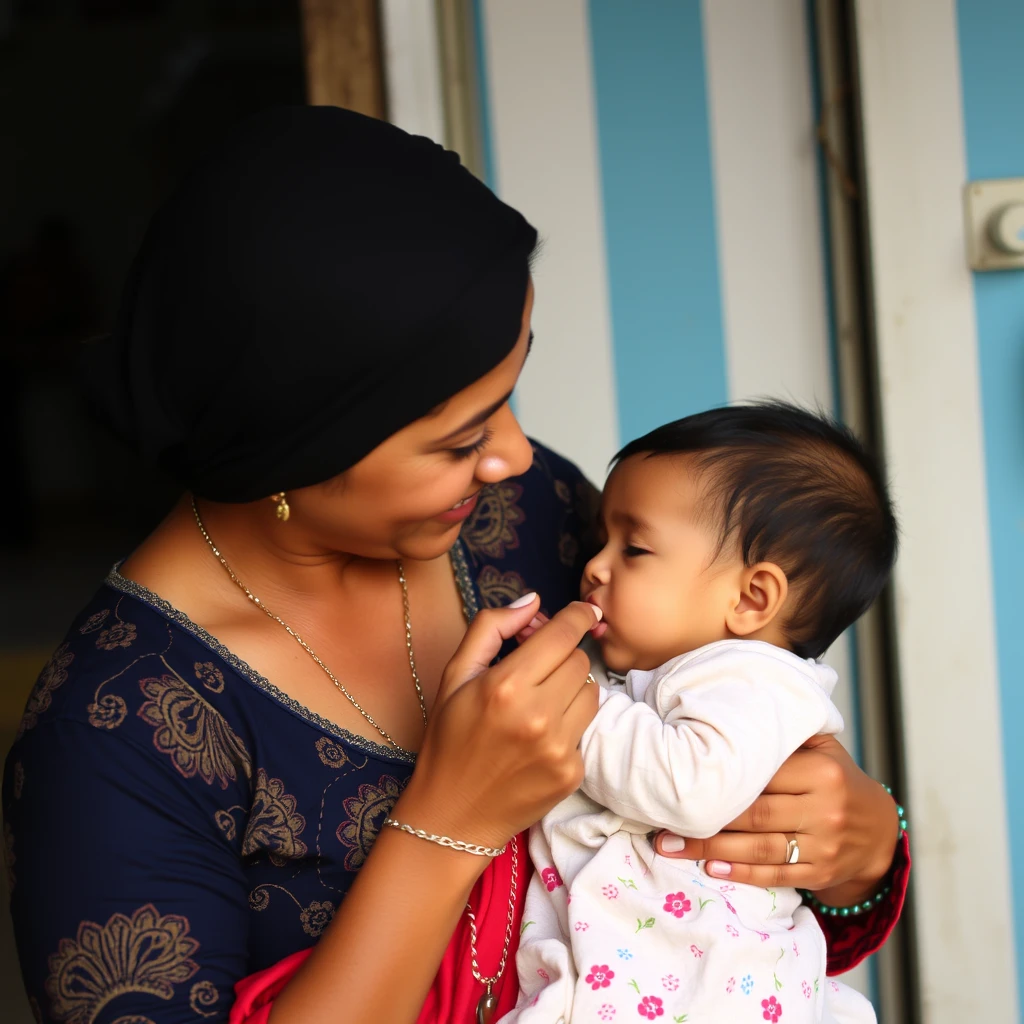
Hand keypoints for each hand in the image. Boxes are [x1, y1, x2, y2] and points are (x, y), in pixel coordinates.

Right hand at [397, 595, 600, 850]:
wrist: (452, 814)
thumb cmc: (449, 739)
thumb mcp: (455, 676)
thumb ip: (491, 628)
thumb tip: (533, 601)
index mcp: (506, 685)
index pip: (565, 634)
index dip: (578, 616)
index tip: (584, 611)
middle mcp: (537, 715)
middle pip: (580, 660)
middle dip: (563, 657)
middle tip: (539, 669)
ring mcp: (559, 748)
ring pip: (592, 692)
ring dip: (572, 689)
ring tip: (541, 704)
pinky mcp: (572, 773)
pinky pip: (586, 729)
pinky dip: (569, 726)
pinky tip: (540, 738)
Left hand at [654, 734, 899, 893]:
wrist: (879, 830)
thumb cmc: (835, 779)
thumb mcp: (823, 748)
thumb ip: (786, 733)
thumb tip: (732, 705)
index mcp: (822, 770)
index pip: (762, 775)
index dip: (721, 779)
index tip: (683, 778)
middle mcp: (824, 808)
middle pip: (754, 815)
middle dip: (705, 819)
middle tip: (661, 822)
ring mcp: (825, 845)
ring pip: (759, 848)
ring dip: (710, 851)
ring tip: (671, 847)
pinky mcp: (821, 873)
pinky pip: (776, 874)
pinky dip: (741, 875)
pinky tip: (711, 870)